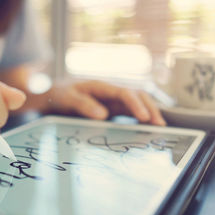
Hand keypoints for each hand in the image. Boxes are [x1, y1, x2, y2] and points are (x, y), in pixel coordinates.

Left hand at [46, 80, 165, 125]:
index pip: (124, 93)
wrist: (55, 95)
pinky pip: (130, 111)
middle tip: (159, 124)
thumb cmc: (61, 95)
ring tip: (159, 127)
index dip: (135, 104)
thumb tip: (103, 115)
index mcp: (101, 86)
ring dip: (148, 112)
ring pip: (137, 102)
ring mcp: (112, 100)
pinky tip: (146, 127)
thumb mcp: (68, 99)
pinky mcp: (112, 108)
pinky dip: (140, 117)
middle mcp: (110, 91)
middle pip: (137, 95)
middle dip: (150, 108)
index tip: (143, 118)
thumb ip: (83, 105)